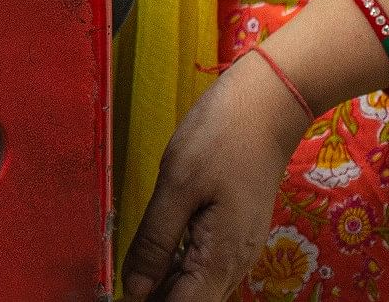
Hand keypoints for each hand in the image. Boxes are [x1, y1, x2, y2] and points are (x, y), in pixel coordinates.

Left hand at [120, 57, 314, 300]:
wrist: (269, 106)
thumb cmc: (221, 138)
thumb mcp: (177, 186)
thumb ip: (155, 241)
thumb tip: (134, 289)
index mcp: (221, 258)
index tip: (119, 294)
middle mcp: (235, 263)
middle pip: (191, 301)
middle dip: (155, 297)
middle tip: (120, 279)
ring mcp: (238, 248)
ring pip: (198, 286)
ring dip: (165, 284)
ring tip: (130, 267)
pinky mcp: (235, 231)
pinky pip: (204, 264)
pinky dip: (178, 266)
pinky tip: (154, 249)